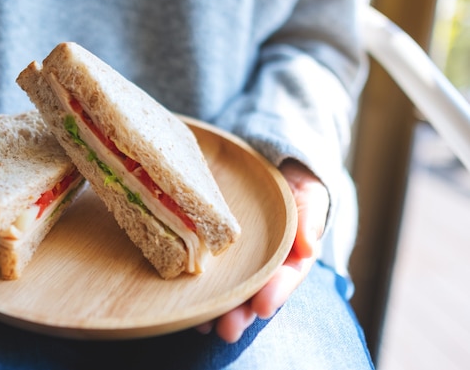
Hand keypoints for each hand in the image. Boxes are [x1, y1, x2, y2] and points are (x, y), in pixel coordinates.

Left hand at [196, 158, 328, 342]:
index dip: (276, 291)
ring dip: (218, 310)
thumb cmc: (294, 183)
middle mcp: (265, 263)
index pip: (287, 275)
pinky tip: (188, 304)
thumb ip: (310, 217)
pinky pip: (209, 271)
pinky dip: (199, 289)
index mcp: (292, 254)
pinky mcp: (217, 252)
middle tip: (227, 330)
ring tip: (203, 325)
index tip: (263, 306)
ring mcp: (241, 260)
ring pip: (232, 289)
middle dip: (241, 313)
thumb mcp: (308, 194)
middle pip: (255, 292)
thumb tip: (309, 247)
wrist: (270, 167)